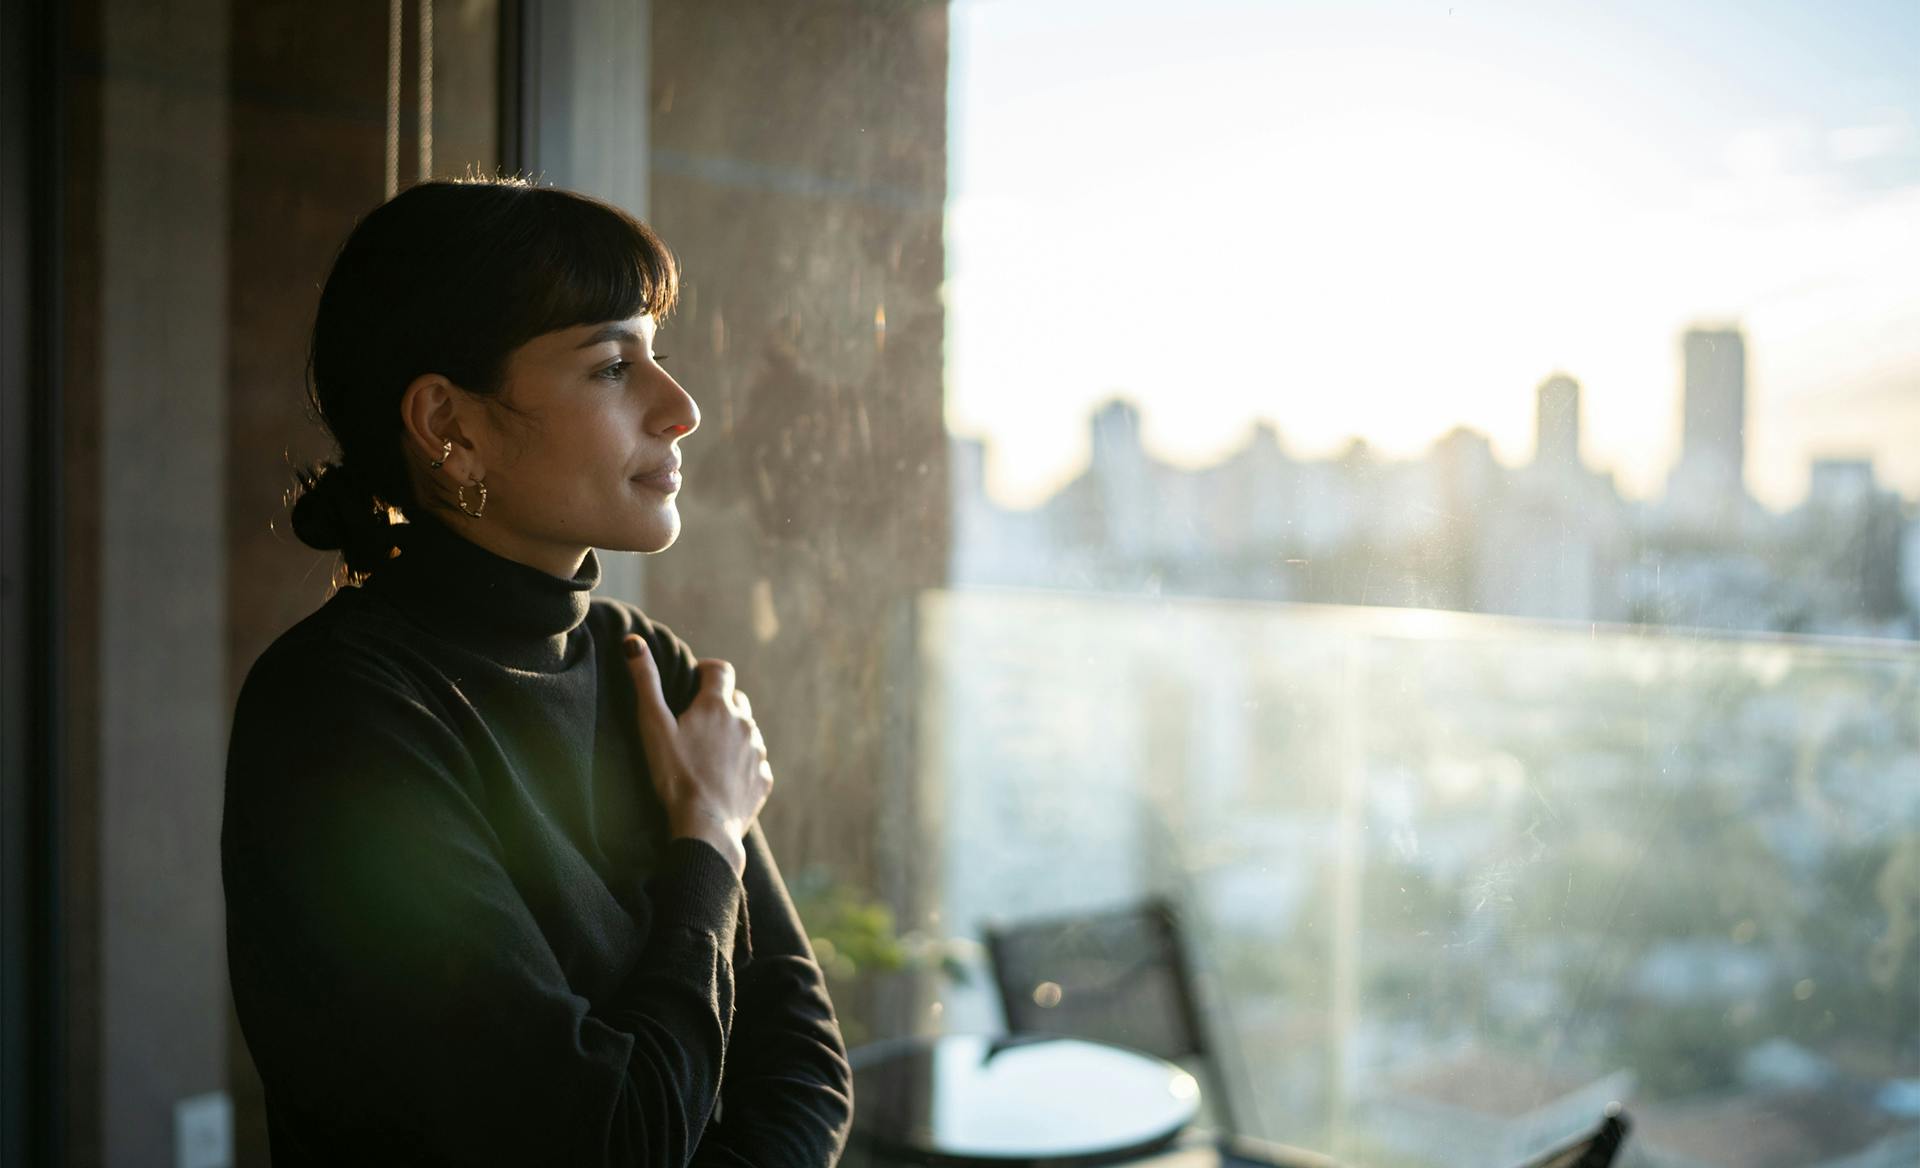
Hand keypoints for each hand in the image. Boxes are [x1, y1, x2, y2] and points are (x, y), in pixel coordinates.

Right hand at [624, 635, 771, 878]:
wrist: (705, 828)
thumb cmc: (675, 776)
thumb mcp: (653, 726)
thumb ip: (645, 682)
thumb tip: (633, 642)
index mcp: (718, 706)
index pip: (721, 670)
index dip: (707, 671)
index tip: (695, 681)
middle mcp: (745, 724)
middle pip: (737, 700)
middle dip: (720, 703)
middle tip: (696, 723)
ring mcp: (758, 752)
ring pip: (747, 731)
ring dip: (732, 735)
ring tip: (707, 755)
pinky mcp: (764, 779)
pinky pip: (755, 763)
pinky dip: (742, 764)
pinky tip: (722, 779)